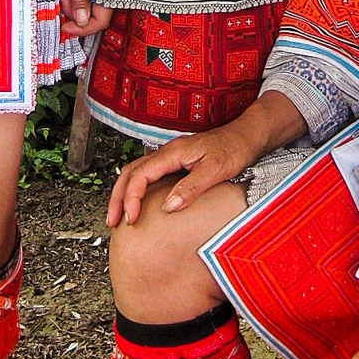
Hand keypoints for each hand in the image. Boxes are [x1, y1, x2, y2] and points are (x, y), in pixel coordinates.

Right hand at [107, 126, 257, 228]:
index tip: (131, 218)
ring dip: (124, 192)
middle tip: (112, 221)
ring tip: (118, 215)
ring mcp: (171, 156)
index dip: (131, 197)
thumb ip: (191, 187)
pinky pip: (148, 173)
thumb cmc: (234, 150)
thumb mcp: (216, 171)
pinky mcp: (176, 161)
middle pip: (131, 171)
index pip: (141, 175)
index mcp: (174, 152)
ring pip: (136, 171)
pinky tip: (137, 201)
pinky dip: (136, 188)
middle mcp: (168, 152)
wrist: (246, 137)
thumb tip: (167, 207)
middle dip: (118, 197)